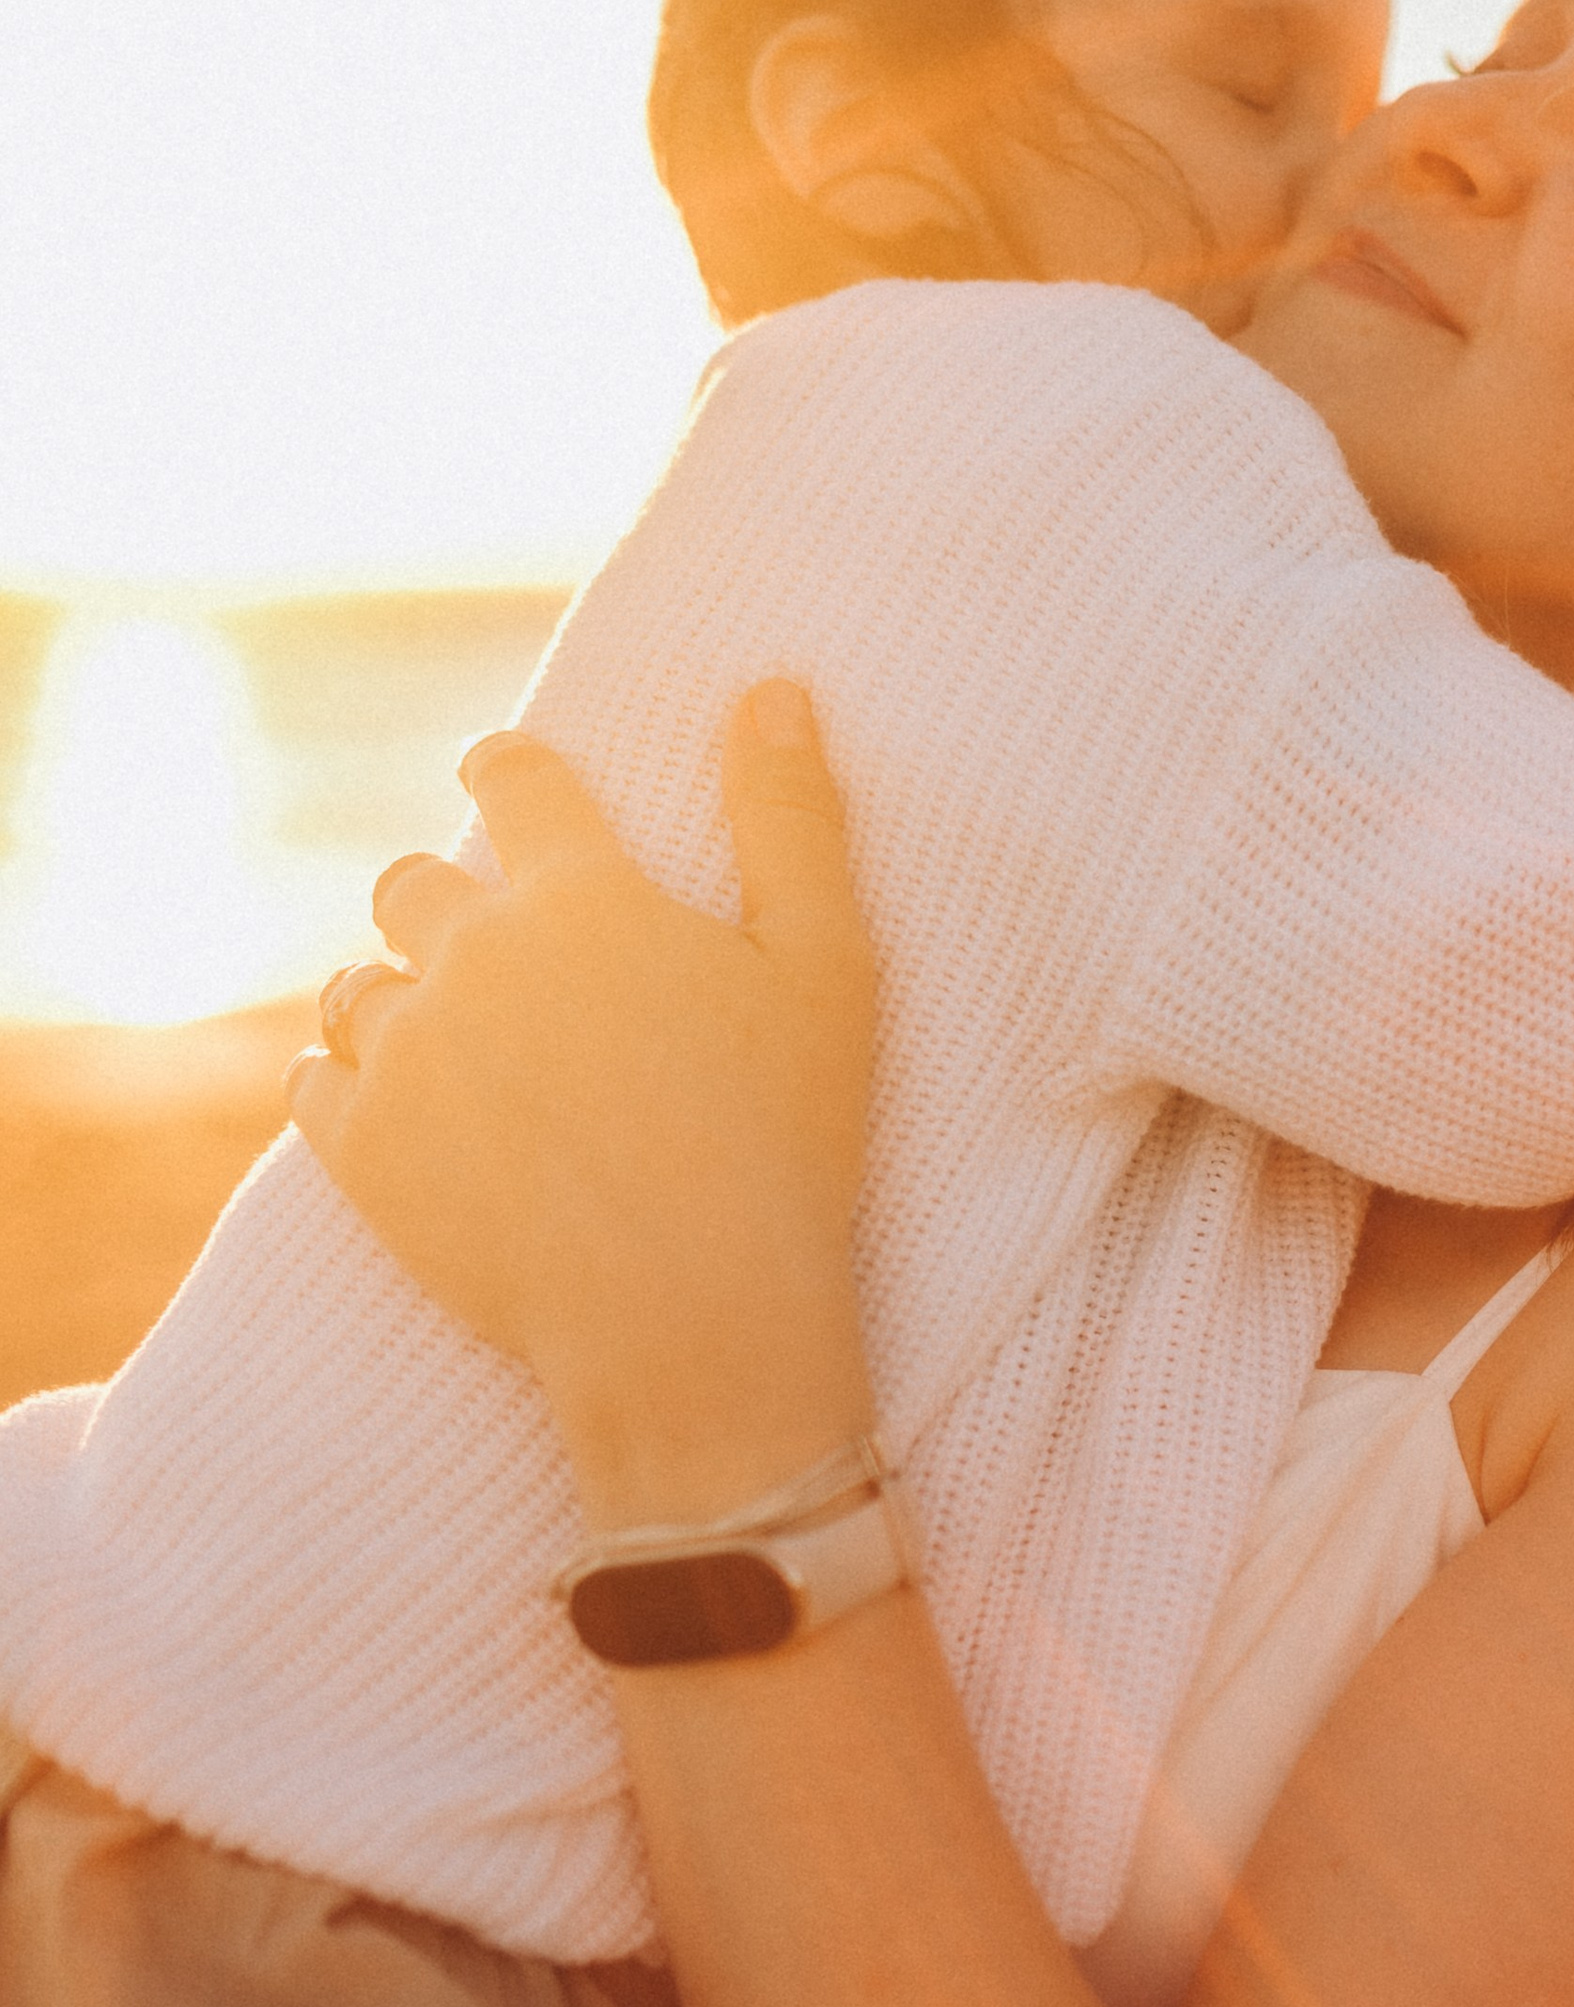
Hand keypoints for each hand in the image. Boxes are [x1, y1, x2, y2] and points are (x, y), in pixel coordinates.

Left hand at [289, 681, 875, 1522]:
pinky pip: (314, 1083)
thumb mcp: (825, 967)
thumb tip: (772, 686)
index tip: (505, 776)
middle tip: (494, 948)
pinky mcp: (362, 1153)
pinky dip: (348, 1084)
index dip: (509, 770)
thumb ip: (792, 818)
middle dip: (445, 899)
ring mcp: (405, 1056)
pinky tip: (398, 1111)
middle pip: (412, 883)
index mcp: (582, 896)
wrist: (693, 1319)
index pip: (516, 780)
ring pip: (357, 985)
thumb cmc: (782, 1142)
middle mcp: (473, 956)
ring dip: (396, 996)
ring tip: (451, 1040)